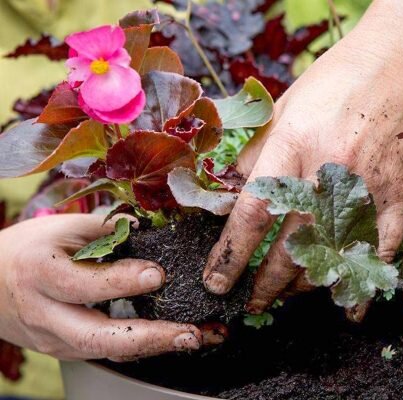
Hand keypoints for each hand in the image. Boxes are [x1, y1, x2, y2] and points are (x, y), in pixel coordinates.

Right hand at [0, 214, 223, 360]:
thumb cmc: (28, 249)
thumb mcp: (62, 228)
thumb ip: (107, 230)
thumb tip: (154, 228)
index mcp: (40, 273)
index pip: (82, 284)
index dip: (121, 281)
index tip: (158, 275)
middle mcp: (45, 313)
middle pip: (96, 337)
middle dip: (149, 338)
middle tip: (190, 333)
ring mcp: (54, 339)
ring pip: (106, 352)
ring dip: (155, 348)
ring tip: (195, 339)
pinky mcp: (65, 351)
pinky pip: (107, 352)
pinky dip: (143, 348)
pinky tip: (172, 340)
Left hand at [203, 0, 402, 317]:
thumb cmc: (337, 79)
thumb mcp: (284, 105)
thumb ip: (256, 153)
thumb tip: (232, 196)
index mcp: (293, 143)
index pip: (253, 213)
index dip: (230, 255)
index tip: (216, 283)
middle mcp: (328, 169)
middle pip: (290, 245)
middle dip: (266, 283)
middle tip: (252, 302)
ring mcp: (368, 185)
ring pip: (331, 253)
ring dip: (305, 284)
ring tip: (287, 295)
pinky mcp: (399, 194)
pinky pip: (380, 248)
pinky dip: (364, 282)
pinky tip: (349, 306)